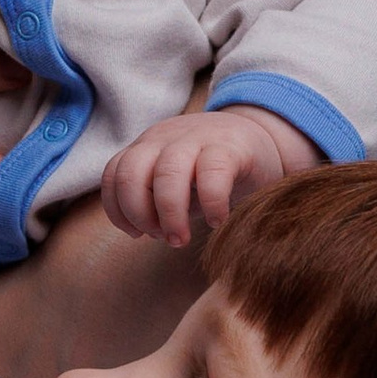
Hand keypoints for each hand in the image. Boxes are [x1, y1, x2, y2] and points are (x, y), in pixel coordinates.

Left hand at [101, 106, 321, 246]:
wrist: (262, 140)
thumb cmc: (213, 171)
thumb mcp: (178, 183)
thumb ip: (156, 200)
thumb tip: (145, 231)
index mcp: (148, 147)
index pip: (114, 174)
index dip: (119, 211)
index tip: (138, 234)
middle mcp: (166, 138)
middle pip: (131, 173)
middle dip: (139, 215)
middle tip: (162, 238)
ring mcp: (197, 138)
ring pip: (166, 172)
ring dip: (169, 214)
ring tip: (181, 239)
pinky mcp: (231, 146)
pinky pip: (212, 173)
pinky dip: (211, 204)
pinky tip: (217, 221)